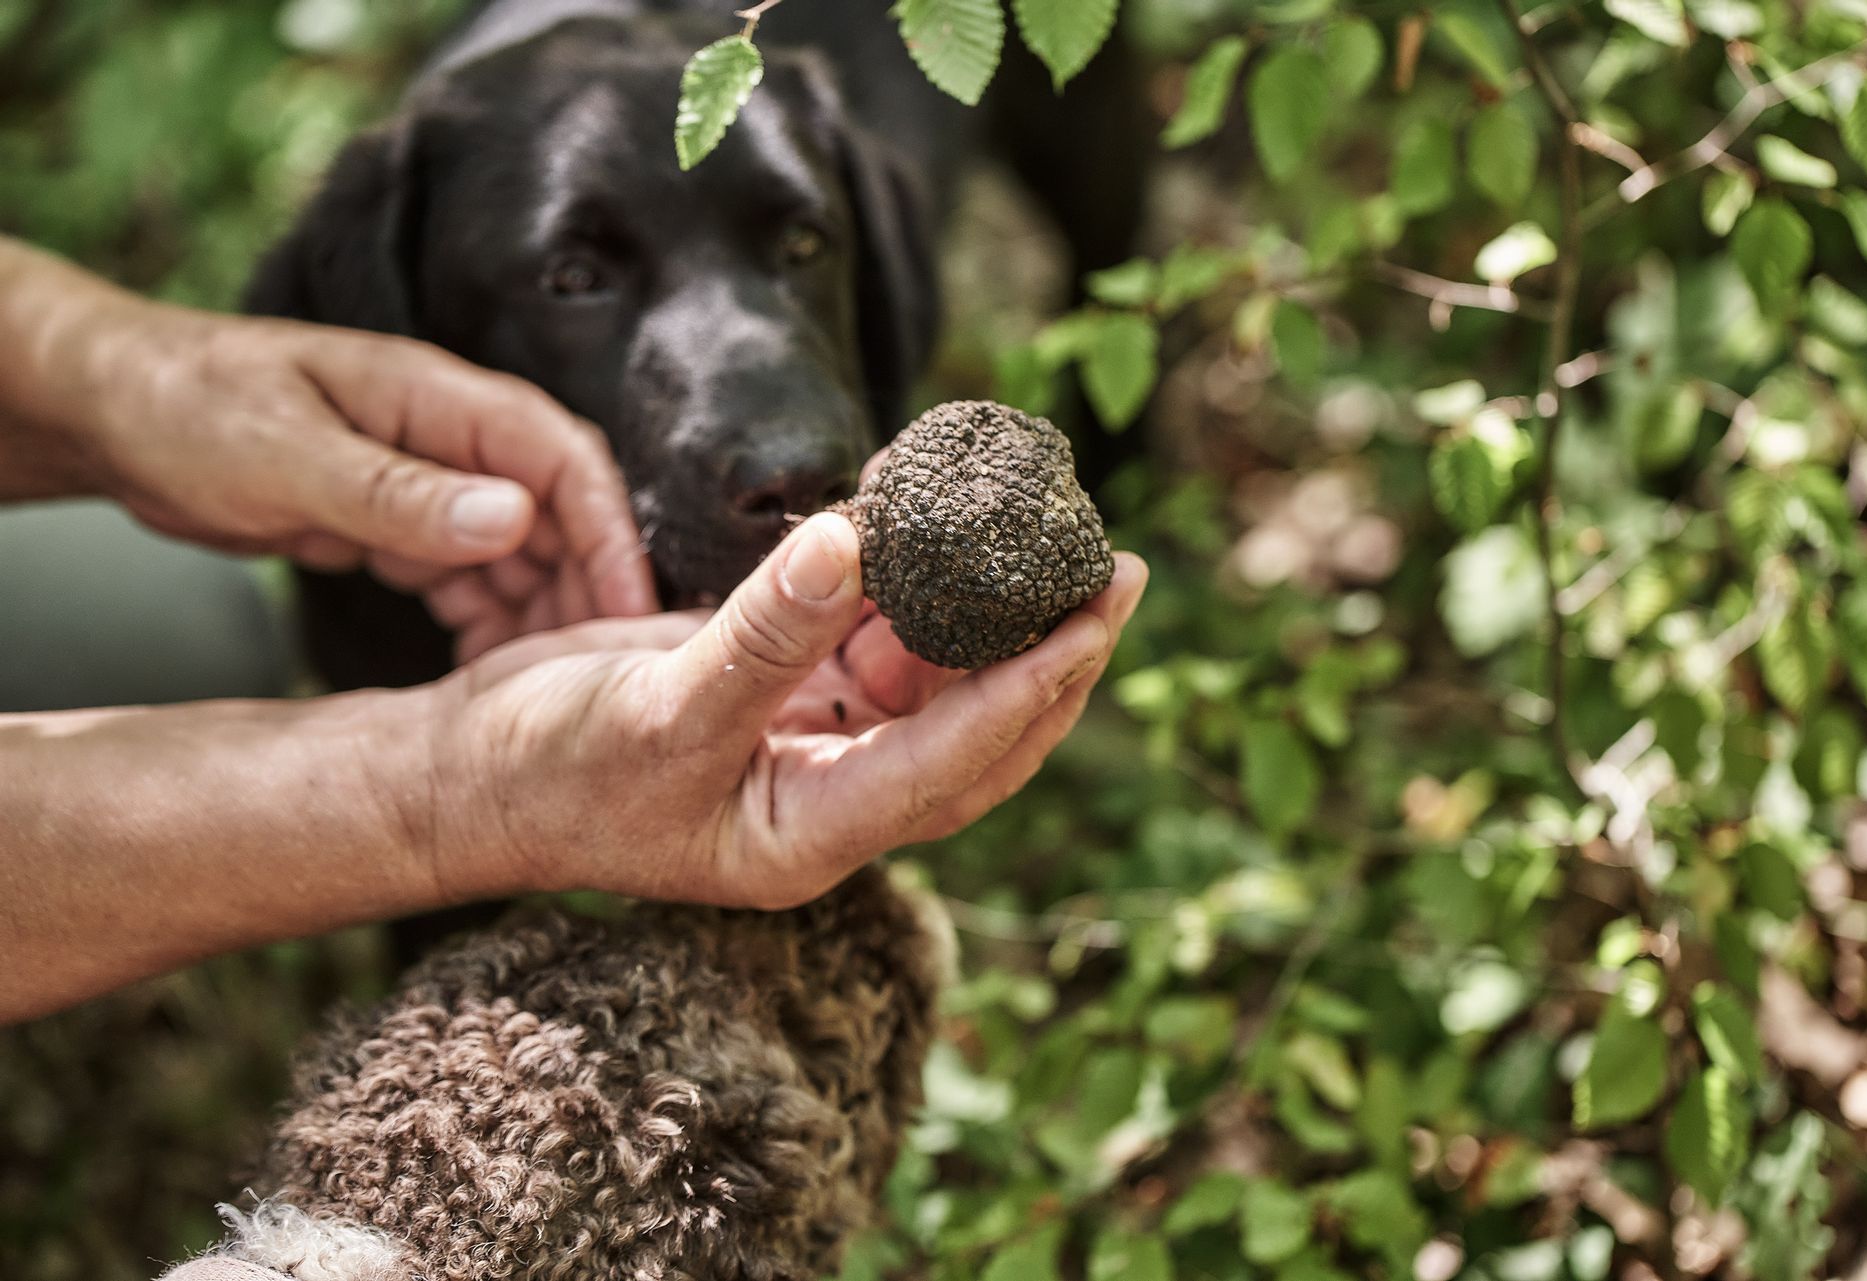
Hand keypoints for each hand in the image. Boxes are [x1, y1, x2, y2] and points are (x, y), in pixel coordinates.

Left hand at [87, 309, 655, 657]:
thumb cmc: (188, 406)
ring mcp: (428, 482)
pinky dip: (484, 622)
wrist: (110, 411)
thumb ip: (399, 492)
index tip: (629, 613)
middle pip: (558, 514)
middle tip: (592, 673)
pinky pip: (468, 576)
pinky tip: (482, 672)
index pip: (565, 461)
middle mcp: (451, 439)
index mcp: (440, 400)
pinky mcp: (399, 522)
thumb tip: (512, 519)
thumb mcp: (287, 455)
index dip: (609, 536)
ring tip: (540, 686)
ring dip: (537, 614)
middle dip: (584, 590)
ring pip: (520, 553)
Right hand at [417, 513, 1147, 908]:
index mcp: (814, 833)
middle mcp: (832, 795)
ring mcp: (811, 743)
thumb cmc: (550, 770)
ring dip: (981, 611)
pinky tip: (922, 520)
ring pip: (933, 680)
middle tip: (1114, 570)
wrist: (468, 771)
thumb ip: (762, 632)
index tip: (1098, 614)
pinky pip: (870, 637)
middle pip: (978, 730)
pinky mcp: (782, 691)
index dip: (1033, 686)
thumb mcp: (658, 707)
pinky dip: (903, 584)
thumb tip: (859, 540)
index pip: (956, 761)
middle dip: (1050, 654)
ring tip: (1035, 529)